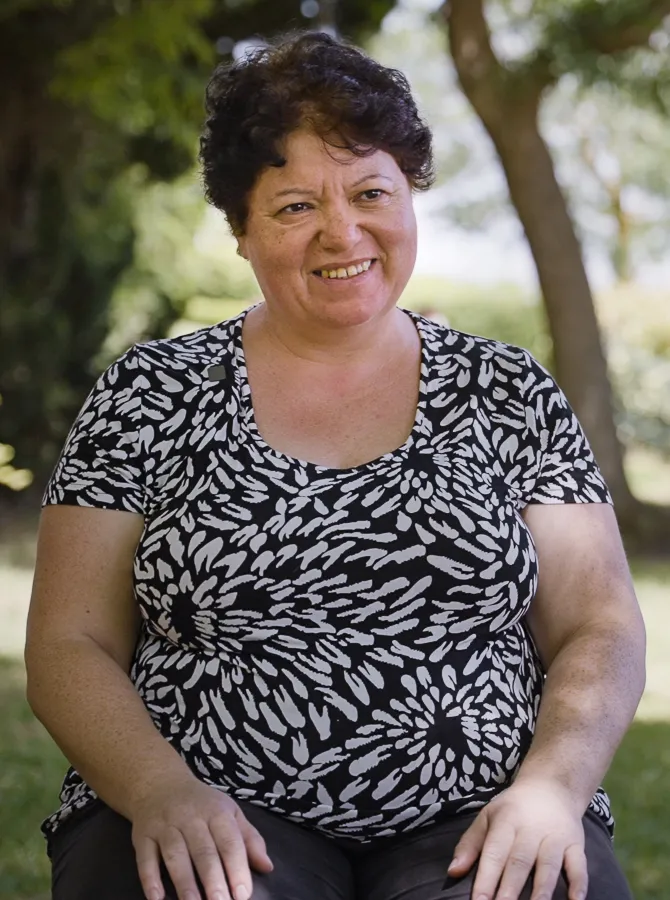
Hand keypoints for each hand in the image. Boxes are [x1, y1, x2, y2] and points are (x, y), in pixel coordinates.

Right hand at [129, 773, 273, 899]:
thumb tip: (267, 867)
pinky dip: (150, 878)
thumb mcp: (230, 812)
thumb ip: (249, 839)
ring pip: (175, 855)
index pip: (230, 841)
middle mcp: (190, 817)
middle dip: (213, 879)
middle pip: (203, 851)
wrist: (160, 783)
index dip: (237, 867)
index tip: (243, 894)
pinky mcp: (143, 835)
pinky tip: (157, 898)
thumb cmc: (202, 804)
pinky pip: (145, 858)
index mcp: (217, 811)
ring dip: (184, 883)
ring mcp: (165, 826)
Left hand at [446, 778, 586, 899]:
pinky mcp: (576, 844)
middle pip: (520, 862)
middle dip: (510, 889)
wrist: (552, 786)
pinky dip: (579, 884)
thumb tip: (453, 872)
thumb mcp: (488, 817)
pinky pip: (579, 866)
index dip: (486, 878)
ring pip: (549, 865)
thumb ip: (470, 844)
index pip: (494, 853)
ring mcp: (555, 837)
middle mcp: (531, 830)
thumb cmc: (514, 808)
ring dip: (542, 890)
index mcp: (506, 822)